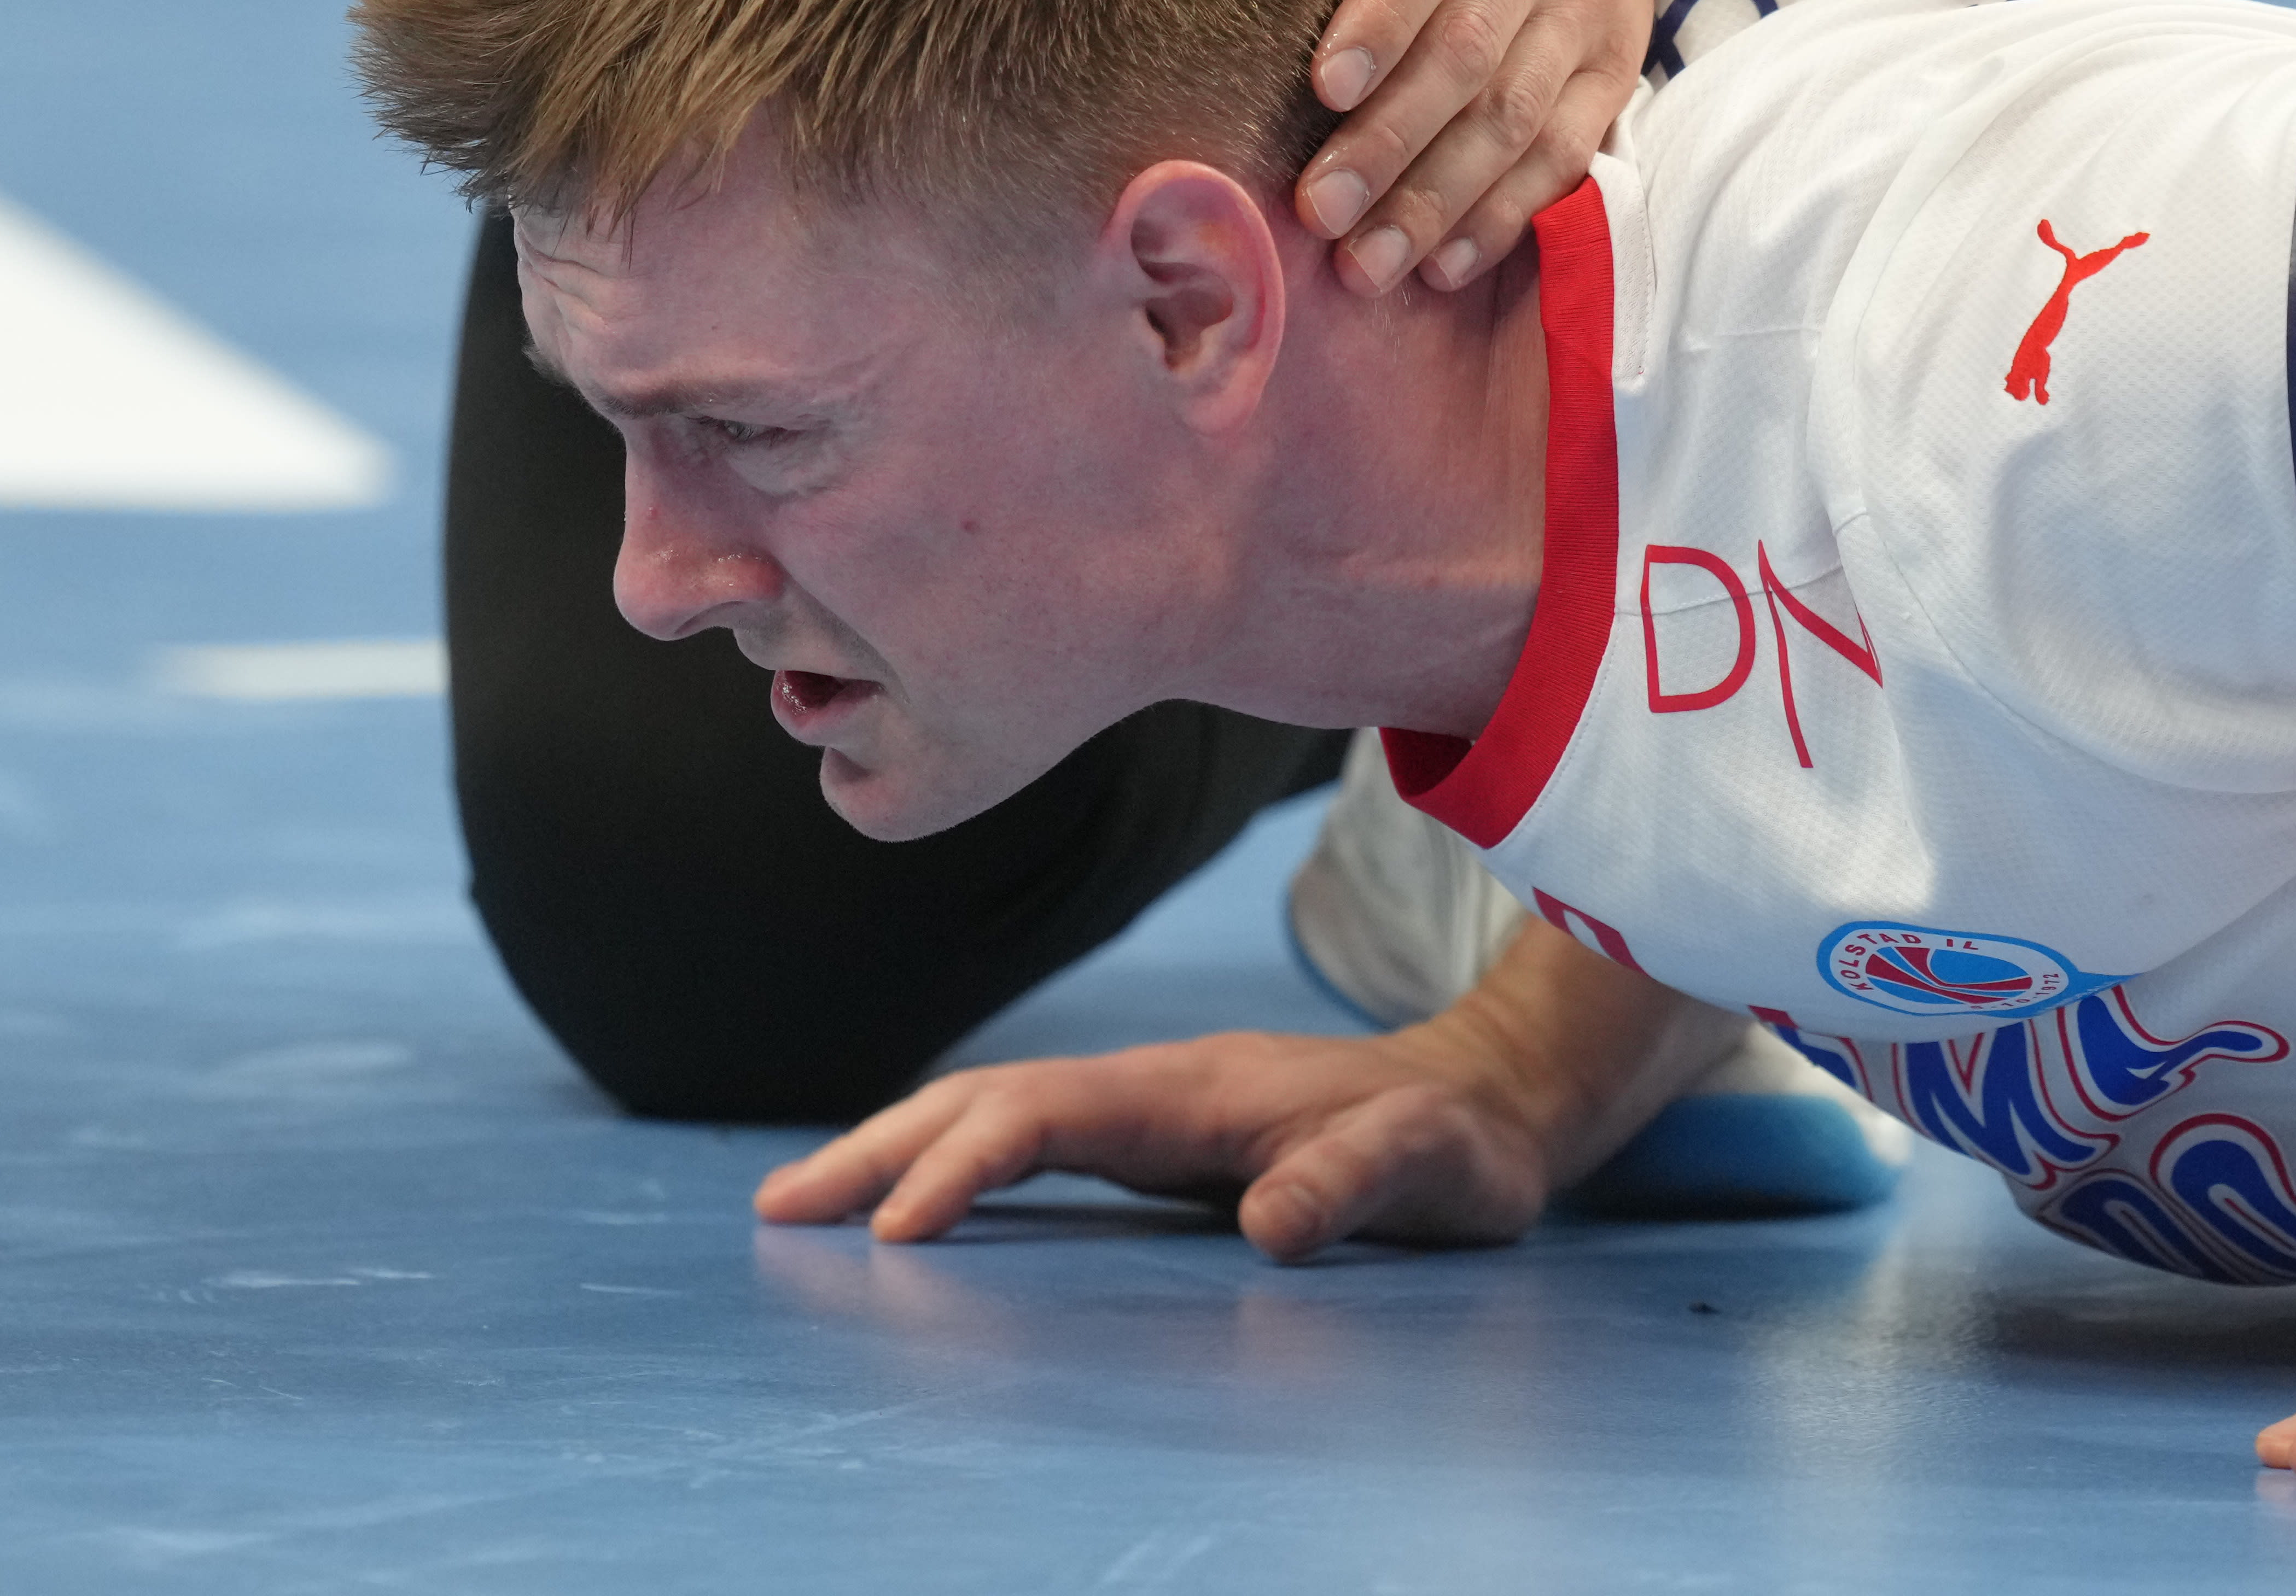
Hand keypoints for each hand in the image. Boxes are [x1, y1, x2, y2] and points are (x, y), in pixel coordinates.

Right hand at [752, 1025, 1558, 1259]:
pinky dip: (956, 1162)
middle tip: (781, 1207)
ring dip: (901, 1150)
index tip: (899, 1230)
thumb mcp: (1433, 1167)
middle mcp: (1161, 1087)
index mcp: (1202, 1091)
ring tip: (804, 1206)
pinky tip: (909, 1202)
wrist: (1491, 1099)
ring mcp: (1154, 1108)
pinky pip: (1032, 1139)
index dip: (972, 1164)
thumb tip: (1271, 1224)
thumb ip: (1356, 1181)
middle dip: (885, 1146)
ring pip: (1000, 1111)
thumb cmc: (1459, 1145)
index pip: (1055, 1114)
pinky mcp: (1159, 1137)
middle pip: (995, 1098)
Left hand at [1265, 0, 1675, 295]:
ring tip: (1368, 262)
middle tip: (1320, 212)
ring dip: (1441, 199)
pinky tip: (1445, 262)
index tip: (1324, 87)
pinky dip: (1506, 214)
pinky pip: (1566, 152)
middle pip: (1473, 52)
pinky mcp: (1616, 67)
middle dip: (1395, 141)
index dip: (1386, 16)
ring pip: (1517, 118)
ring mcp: (1591, 10)